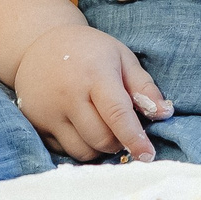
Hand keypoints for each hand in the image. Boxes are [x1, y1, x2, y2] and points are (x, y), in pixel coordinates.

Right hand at [12, 25, 171, 161]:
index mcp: (94, 74)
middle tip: (120, 128)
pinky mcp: (36, 123)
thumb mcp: (121, 57)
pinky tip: (79, 126)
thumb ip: (143, 86)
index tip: (148, 155)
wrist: (38, 44)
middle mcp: (69, 94)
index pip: (117, 114)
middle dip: (118, 141)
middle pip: (101, 139)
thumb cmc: (89, 51)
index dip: (135, 138)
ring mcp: (48, 111)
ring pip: (82, 151)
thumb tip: (165, 113)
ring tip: (100, 126)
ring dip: (98, 148)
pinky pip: (63, 150)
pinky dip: (78, 145)